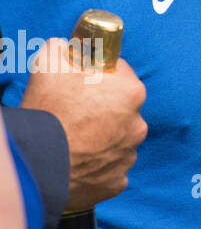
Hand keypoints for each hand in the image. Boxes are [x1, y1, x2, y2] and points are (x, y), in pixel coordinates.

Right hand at [20, 40, 146, 210]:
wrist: (35, 165)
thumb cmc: (46, 113)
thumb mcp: (49, 64)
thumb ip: (62, 48)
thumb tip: (66, 46)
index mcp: (130, 92)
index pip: (121, 74)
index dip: (100, 76)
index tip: (83, 83)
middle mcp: (138, 124)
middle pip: (121, 109)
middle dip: (101, 109)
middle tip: (74, 114)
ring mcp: (129, 155)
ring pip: (116, 140)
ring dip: (100, 139)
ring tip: (72, 141)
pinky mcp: (117, 182)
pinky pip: (109, 168)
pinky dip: (96, 167)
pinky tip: (76, 163)